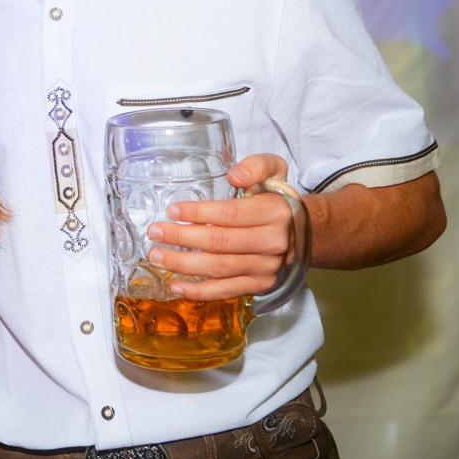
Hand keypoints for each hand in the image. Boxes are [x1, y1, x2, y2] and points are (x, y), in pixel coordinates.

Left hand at [146, 153, 300, 301]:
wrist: (303, 232)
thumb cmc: (277, 199)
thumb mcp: (275, 171)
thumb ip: (257, 166)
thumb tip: (234, 175)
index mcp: (274, 212)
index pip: (230, 214)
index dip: (198, 213)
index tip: (172, 210)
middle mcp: (273, 242)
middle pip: (220, 242)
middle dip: (182, 238)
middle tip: (154, 232)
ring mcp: (267, 267)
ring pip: (219, 268)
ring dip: (183, 264)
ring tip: (157, 256)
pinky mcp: (260, 285)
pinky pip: (226, 290)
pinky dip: (199, 292)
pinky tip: (176, 286)